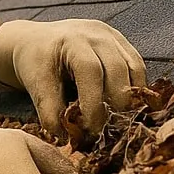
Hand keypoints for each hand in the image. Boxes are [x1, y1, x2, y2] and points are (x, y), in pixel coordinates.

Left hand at [0, 19, 146, 134]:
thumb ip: (50, 112)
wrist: (36, 41)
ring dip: (129, 98)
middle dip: (115, 103)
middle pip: (117, 69)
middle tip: (106, 128)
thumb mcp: (36, 86)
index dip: (94, 102)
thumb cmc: (35, 64)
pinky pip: (138, 67)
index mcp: (71, 40)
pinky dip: (135, 89)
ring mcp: (112, 36)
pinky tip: (124, 107)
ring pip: (134, 69)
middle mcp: (96, 34)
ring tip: (116, 119)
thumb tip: (68, 139)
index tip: (90, 128)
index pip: (90, 71)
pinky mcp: (123, 43)